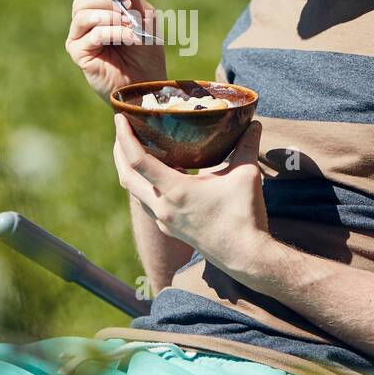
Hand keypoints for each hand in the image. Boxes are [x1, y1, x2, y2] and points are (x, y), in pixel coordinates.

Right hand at [66, 0, 165, 101]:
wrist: (149, 83)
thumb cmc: (146, 50)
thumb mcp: (142, 13)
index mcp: (98, 10)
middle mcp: (84, 23)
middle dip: (108, 1)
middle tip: (129, 12)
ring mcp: (79, 38)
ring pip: (83, 14)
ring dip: (110, 15)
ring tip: (130, 26)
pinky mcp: (79, 53)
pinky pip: (92, 34)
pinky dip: (114, 32)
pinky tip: (130, 37)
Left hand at [112, 114, 272, 279]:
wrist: (245, 257)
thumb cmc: (244, 216)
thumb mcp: (246, 175)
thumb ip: (246, 146)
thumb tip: (254, 122)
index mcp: (175, 191)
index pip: (138, 161)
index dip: (125, 137)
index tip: (119, 117)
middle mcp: (163, 207)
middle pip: (126, 176)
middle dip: (119, 151)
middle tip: (121, 128)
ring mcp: (165, 221)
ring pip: (134, 192)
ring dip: (128, 169)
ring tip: (133, 148)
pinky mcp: (170, 229)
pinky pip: (147, 203)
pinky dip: (144, 185)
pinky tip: (156, 175)